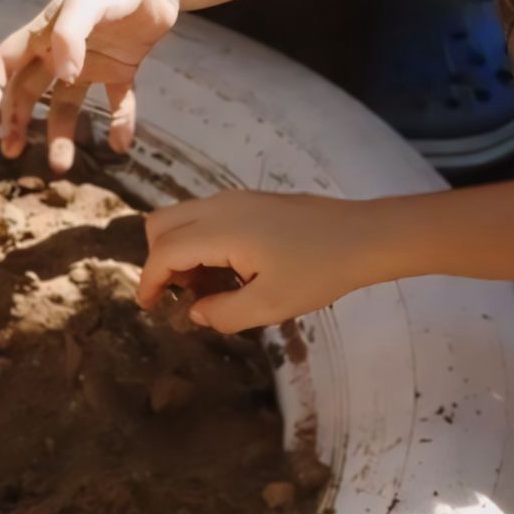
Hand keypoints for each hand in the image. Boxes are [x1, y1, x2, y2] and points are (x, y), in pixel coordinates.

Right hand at [0, 0, 183, 172]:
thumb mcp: (88, 1)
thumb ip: (70, 36)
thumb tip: (64, 76)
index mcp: (44, 31)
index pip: (6, 61)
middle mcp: (62, 50)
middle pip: (28, 90)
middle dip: (17, 120)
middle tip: (12, 151)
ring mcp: (91, 62)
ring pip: (66, 104)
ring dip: (60, 133)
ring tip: (60, 166)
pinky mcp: (121, 68)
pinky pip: (116, 103)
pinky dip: (119, 124)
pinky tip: (121, 145)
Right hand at [139, 191, 371, 329]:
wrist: (363, 236)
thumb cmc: (319, 270)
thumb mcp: (270, 305)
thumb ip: (223, 313)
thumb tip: (195, 311)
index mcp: (220, 230)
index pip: (163, 251)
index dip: (149, 281)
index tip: (151, 308)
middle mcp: (220, 206)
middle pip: (161, 224)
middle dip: (158, 261)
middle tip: (182, 295)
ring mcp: (236, 199)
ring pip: (183, 217)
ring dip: (181, 252)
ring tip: (211, 287)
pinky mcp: (251, 201)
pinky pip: (206, 217)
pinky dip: (200, 242)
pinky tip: (232, 270)